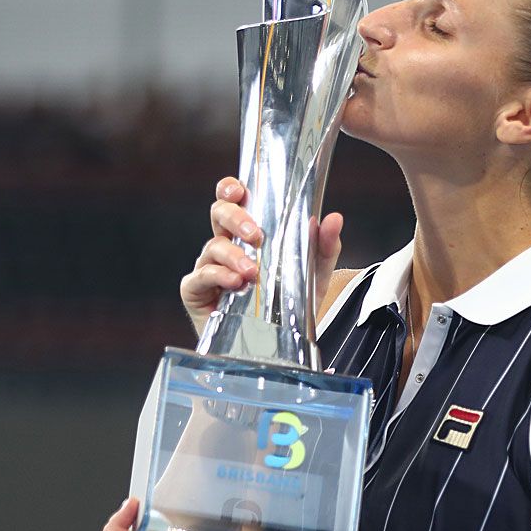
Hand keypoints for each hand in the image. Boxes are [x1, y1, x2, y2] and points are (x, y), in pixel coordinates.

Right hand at [179, 177, 343, 335]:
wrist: (280, 341)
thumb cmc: (289, 301)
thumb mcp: (314, 272)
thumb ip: (324, 245)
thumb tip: (333, 219)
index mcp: (246, 233)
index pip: (232, 200)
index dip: (230, 189)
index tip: (240, 190)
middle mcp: (225, 245)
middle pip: (218, 215)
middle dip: (234, 218)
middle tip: (256, 234)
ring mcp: (208, 267)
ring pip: (213, 247)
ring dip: (233, 255)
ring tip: (252, 272)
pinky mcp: (196, 292)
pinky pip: (200, 277)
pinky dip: (217, 276)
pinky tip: (235, 283)